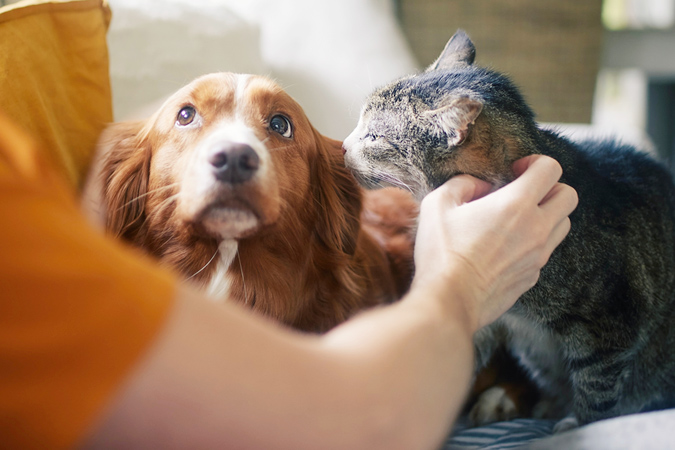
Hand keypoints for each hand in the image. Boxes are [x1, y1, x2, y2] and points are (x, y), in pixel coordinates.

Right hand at [412, 155, 577, 331]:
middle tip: (523, 193)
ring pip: (563, 225)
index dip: (535, 162)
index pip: (551, 169)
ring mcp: (538, 256)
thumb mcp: (437, 205)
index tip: (515, 170)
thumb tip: (480, 185)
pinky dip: (535, 242)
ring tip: (517, 220)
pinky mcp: (532, 277)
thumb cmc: (441, 252)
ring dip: (547, 215)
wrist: (449, 301)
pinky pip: (546, 251)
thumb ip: (462, 184)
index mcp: (516, 205)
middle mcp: (536, 229)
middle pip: (569, 196)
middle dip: (549, 188)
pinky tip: (506, 246)